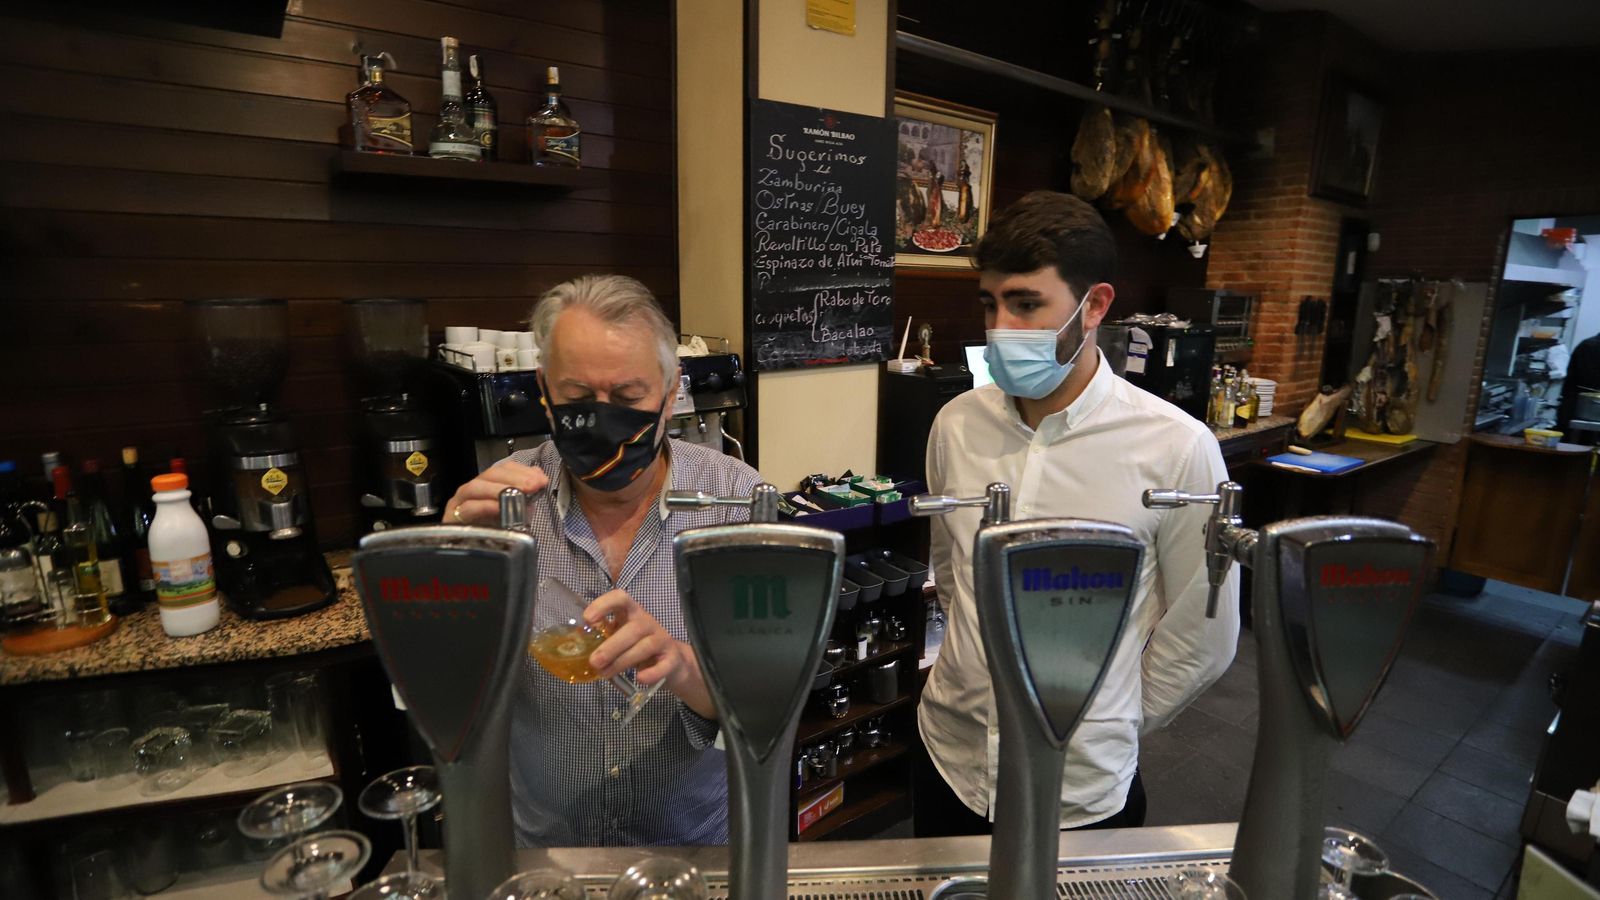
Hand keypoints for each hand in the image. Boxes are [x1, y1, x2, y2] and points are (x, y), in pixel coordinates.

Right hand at [443, 461, 549, 524]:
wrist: (480, 553)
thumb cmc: (497, 530)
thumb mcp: (518, 512)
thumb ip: (528, 494)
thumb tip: (539, 477)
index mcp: (490, 484)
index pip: (504, 468)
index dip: (522, 471)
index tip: (540, 480)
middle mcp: (474, 488)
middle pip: (491, 474)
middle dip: (514, 478)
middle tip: (533, 486)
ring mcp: (461, 501)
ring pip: (476, 487)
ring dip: (499, 489)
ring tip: (519, 493)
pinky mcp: (453, 517)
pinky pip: (468, 508)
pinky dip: (485, 505)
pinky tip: (499, 507)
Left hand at [584, 589, 715, 718]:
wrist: (671, 662)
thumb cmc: (637, 647)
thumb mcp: (620, 637)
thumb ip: (602, 639)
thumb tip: (576, 648)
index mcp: (631, 613)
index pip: (620, 598)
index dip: (604, 605)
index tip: (588, 620)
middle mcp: (648, 623)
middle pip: (633, 629)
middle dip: (612, 646)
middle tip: (594, 661)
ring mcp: (662, 640)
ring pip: (645, 647)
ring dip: (623, 661)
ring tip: (605, 674)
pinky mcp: (672, 659)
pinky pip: (663, 665)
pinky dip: (651, 673)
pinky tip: (639, 678)